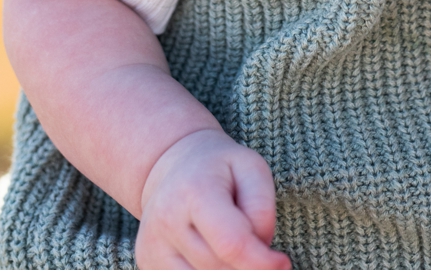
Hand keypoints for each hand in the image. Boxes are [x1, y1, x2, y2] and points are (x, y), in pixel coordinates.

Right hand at [135, 128, 288, 269]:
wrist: (173, 167)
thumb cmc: (221, 169)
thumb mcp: (252, 169)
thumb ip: (262, 208)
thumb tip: (261, 249)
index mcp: (195, 192)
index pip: (231, 244)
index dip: (262, 261)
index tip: (283, 263)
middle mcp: (166, 222)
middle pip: (220, 266)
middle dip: (248, 262)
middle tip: (255, 241)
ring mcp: (151, 246)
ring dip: (229, 269)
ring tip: (231, 242)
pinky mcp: (147, 263)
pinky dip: (211, 272)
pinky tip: (214, 253)